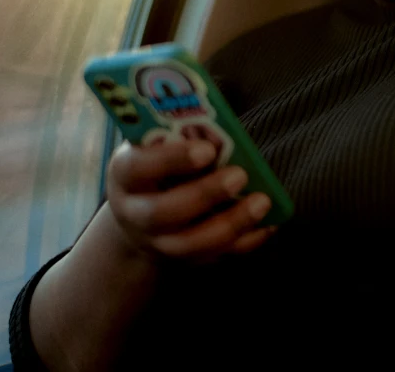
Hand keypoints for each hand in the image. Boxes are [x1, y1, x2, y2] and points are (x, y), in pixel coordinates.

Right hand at [105, 139, 276, 262]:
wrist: (141, 214)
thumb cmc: (159, 164)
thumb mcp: (158, 143)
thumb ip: (182, 136)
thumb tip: (222, 135)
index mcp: (126, 174)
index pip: (137, 167)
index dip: (172, 159)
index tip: (208, 149)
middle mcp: (135, 213)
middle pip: (162, 213)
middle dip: (205, 194)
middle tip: (240, 175)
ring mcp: (157, 243)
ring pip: (189, 245)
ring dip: (230, 225)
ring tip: (262, 203)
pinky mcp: (184, 260)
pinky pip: (215, 258)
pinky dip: (245, 243)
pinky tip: (269, 225)